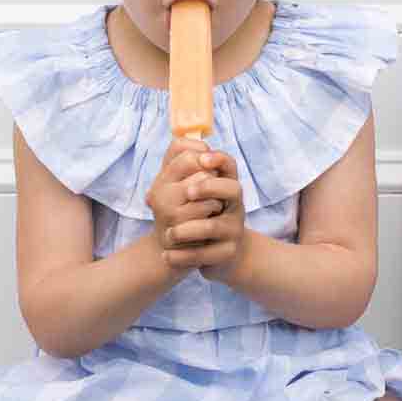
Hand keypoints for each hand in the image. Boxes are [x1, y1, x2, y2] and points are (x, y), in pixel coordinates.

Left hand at [148, 138, 244, 275]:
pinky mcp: (227, 253)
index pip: (229, 165)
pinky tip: (166, 256)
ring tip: (169, 234)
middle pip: (232, 189)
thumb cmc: (202, 217)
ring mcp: (233, 230)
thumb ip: (184, 166)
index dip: (218, 159)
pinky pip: (205, 254)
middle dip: (209, 188)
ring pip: (213, 226)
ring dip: (187, 229)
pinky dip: (183, 257)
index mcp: (226, 186)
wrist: (220, 256)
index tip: (202, 159)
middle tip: (187, 193)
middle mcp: (234, 205)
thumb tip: (180, 143)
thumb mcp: (195, 191)